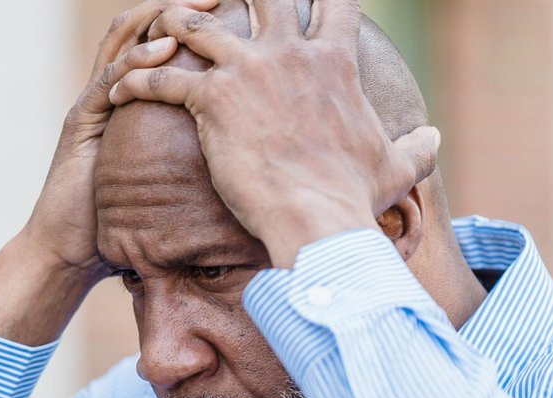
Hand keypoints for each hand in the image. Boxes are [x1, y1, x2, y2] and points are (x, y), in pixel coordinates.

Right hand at [21, 0, 214, 275]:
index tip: (236, 11)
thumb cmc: (120, 224)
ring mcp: (93, 103)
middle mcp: (111, 92)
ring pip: (124, 41)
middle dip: (182, 5)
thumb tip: (254, 162)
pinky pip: (108, 79)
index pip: (163, 42)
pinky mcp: (80, 122)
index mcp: (134, 100)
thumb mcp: (171, 182)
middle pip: (144, 28)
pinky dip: (136, 61)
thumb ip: (197, 161)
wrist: (69, 252)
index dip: (197, 20)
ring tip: (200, 7)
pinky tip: (165, 51)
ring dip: (161, 18)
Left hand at [106, 0, 439, 267]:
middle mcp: (291, 52)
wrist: (315, 220)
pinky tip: (117, 93)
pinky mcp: (212, 98)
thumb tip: (435, 137)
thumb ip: (417, 148)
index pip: (331, 2)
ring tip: (153, 31)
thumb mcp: (396, 168)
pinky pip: (161, 77)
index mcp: (334, 60)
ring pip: (196, 24)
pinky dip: (135, 82)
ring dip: (171, 24)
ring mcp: (248, 70)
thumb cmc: (353, 198)